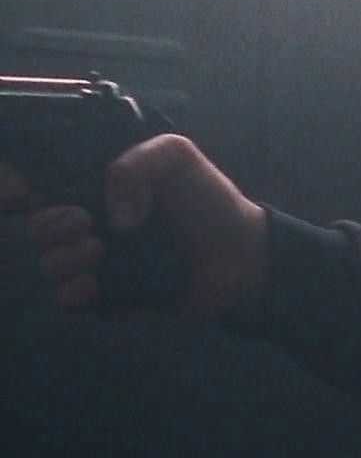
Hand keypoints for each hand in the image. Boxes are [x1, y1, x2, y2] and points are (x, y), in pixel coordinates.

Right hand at [23, 134, 267, 320]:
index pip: (36, 182)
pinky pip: (67, 300)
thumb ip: (136, 163)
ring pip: (47, 261)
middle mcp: (88, 224)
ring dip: (63, 255)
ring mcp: (95, 263)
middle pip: (33, 224)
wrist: (241, 254)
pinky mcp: (108, 298)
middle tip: (83, 219)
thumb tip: (111, 217)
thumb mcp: (177, 158)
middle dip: (46, 221)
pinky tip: (94, 283)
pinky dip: (72, 291)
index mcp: (95, 187)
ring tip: (100, 248)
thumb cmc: (208, 202)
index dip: (14, 184)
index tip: (22, 189)